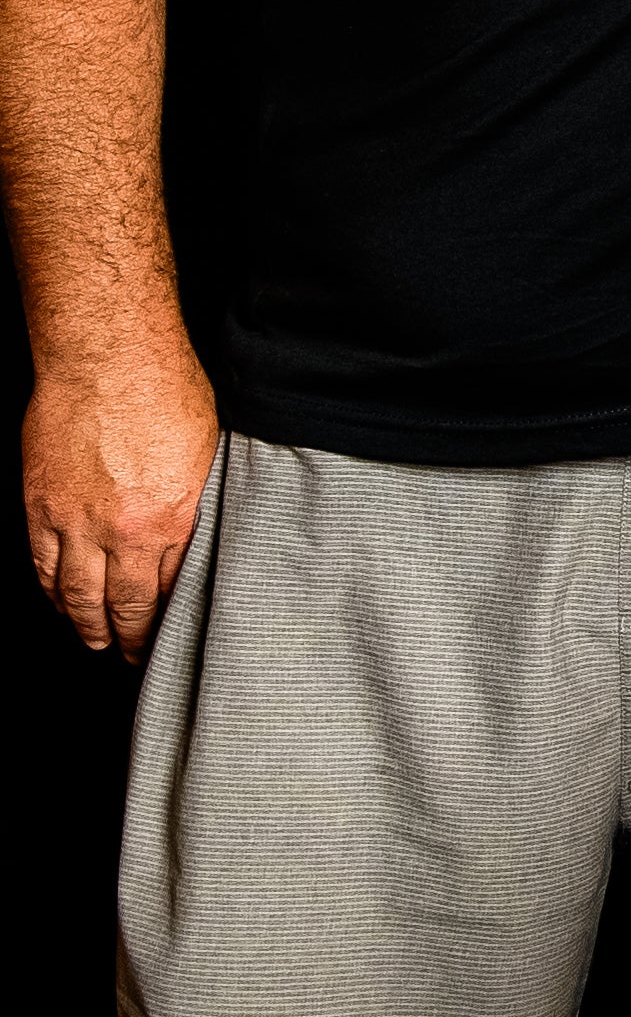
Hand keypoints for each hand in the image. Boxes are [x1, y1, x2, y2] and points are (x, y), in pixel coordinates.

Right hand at [23, 338, 217, 658]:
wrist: (107, 359)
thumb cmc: (168, 390)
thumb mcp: (206, 452)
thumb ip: (194, 500)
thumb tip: (191, 532)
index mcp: (169, 519)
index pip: (168, 590)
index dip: (167, 619)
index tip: (170, 634)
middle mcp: (118, 531)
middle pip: (121, 605)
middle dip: (128, 637)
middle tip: (134, 657)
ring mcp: (72, 521)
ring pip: (74, 595)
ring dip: (84, 624)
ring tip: (95, 640)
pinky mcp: (39, 506)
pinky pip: (41, 565)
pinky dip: (49, 591)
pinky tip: (57, 602)